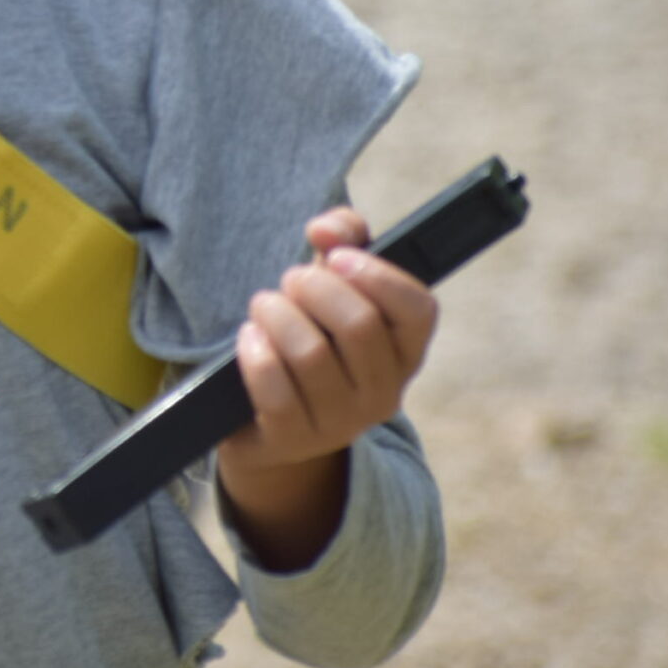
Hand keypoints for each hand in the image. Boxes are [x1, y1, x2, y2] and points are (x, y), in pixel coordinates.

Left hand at [214, 207, 439, 569]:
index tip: (337, 256)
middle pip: (357, 325)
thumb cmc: (312, 336)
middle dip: (314, 288)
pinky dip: (255, 352)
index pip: (419, 310)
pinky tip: (249, 338)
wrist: (270, 420)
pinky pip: (274, 388)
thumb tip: (328, 228)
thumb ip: (344, 238)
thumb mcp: (334, 285)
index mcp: (405, 351)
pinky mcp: (294, 438)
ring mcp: (342, 422)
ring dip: (277, 314)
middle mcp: (384, 392)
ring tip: (264, 306)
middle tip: (290, 280)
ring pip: (310, 353)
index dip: (378, 275)